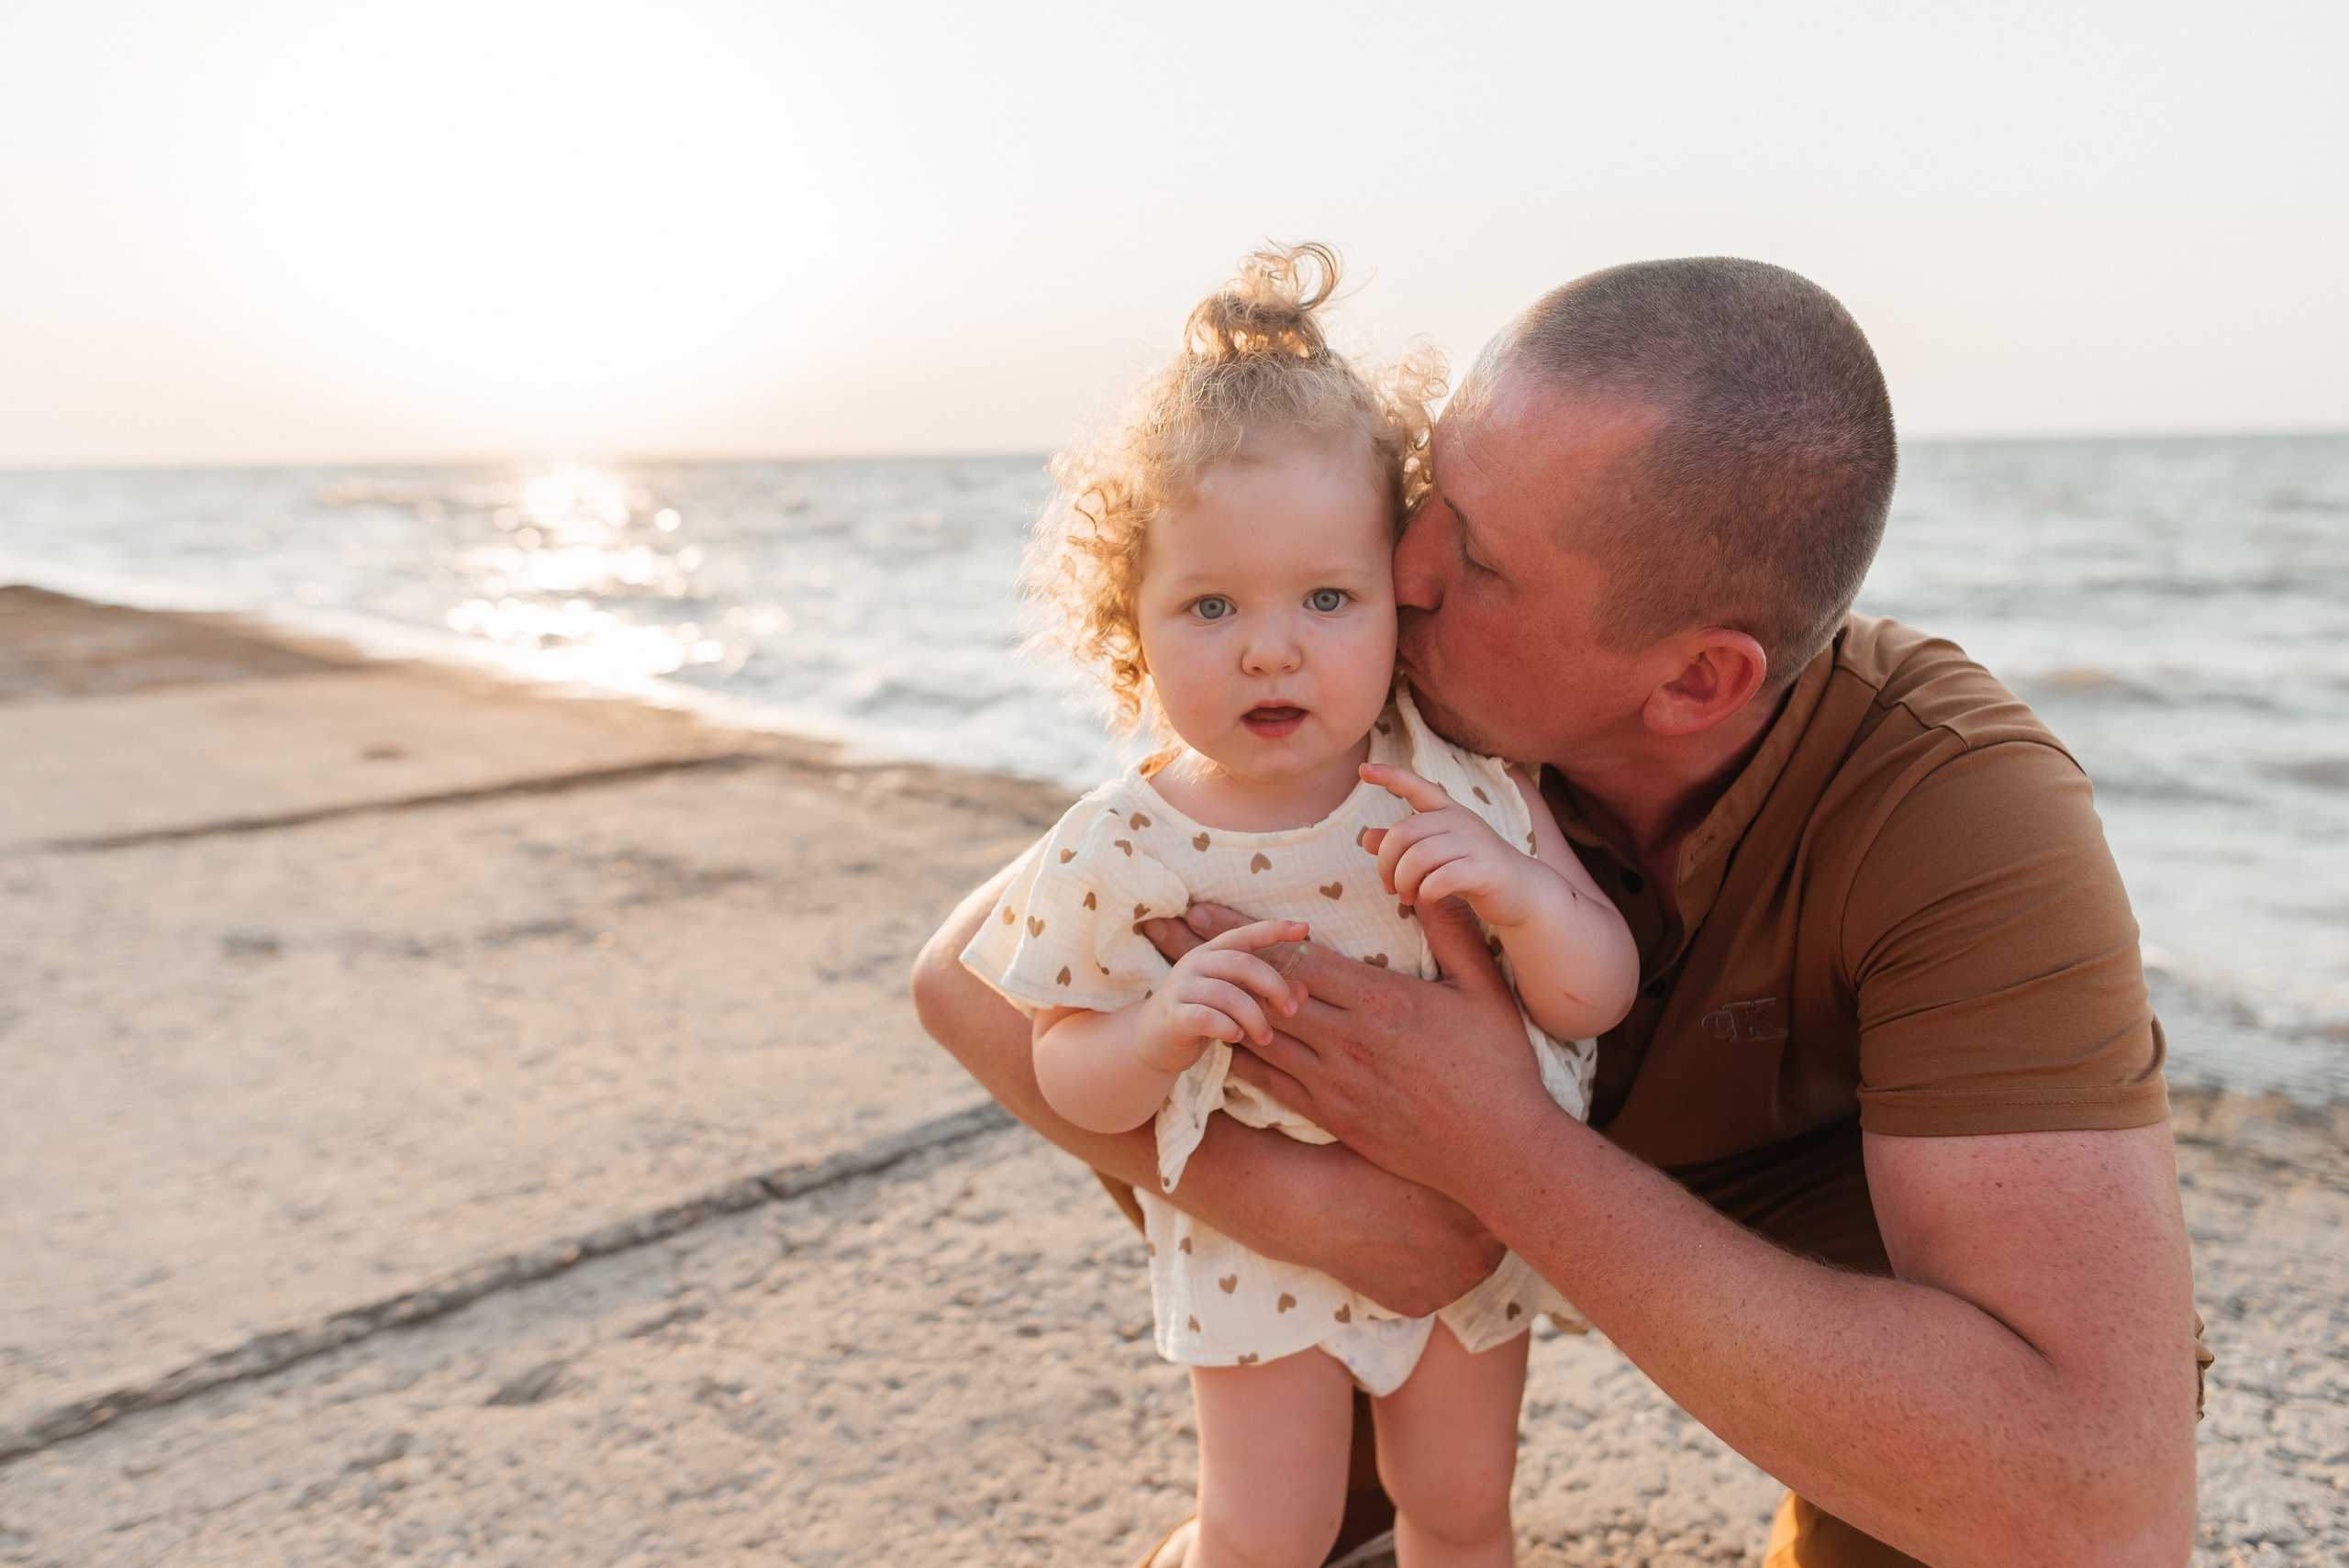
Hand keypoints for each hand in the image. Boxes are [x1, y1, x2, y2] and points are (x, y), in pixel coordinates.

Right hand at [1136, 919, 1308, 1073]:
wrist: (1154, 1041)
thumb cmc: (1203, 1016)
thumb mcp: (1238, 1002)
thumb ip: (1267, 996)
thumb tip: (1303, 993)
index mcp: (1213, 953)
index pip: (1246, 935)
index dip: (1274, 929)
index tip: (1304, 928)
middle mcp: (1196, 963)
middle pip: (1243, 963)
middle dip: (1273, 986)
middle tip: (1292, 1011)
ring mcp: (1181, 987)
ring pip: (1227, 994)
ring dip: (1254, 1018)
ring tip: (1265, 1037)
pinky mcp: (1173, 1014)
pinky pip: (1205, 1017)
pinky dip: (1226, 1027)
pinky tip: (1236, 1037)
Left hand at [1145, 899, 1560, 1203]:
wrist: (1498, 1153)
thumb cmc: (1498, 1066)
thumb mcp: (1485, 990)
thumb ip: (1453, 932)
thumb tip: (1431, 880)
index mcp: (1382, 1002)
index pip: (1295, 959)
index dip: (1242, 932)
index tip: (1201, 908)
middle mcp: (1347, 1041)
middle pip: (1259, 990)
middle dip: (1206, 958)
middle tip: (1158, 932)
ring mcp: (1334, 1082)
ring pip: (1254, 1035)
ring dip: (1206, 1004)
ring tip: (1165, 981)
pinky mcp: (1330, 1115)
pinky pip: (1268, 1083)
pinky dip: (1232, 1058)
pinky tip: (1203, 1042)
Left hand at [1358, 762, 1551, 928]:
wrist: (1523, 894)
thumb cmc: (1473, 872)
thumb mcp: (1436, 856)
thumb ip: (1404, 847)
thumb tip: (1366, 838)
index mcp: (1448, 812)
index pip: (1416, 787)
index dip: (1390, 777)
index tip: (1363, 770)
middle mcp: (1460, 820)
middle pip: (1402, 833)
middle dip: (1387, 865)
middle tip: (1390, 888)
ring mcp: (1474, 842)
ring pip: (1418, 857)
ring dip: (1404, 883)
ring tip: (1407, 897)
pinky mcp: (1484, 868)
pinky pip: (1441, 878)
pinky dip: (1426, 892)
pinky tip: (1428, 898)